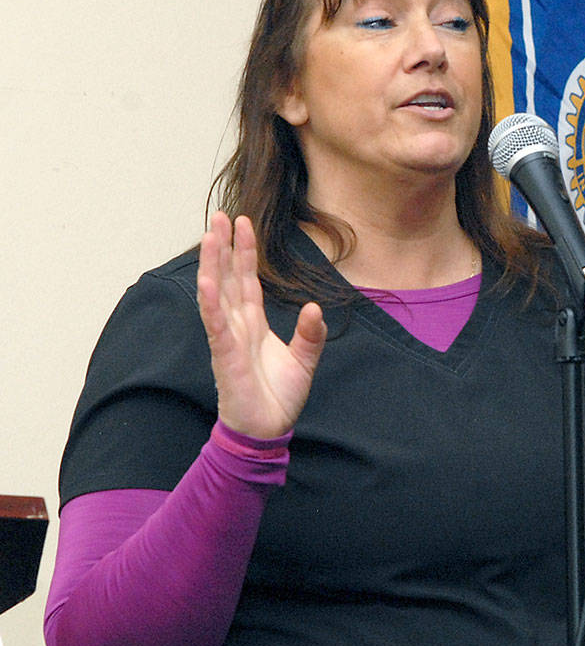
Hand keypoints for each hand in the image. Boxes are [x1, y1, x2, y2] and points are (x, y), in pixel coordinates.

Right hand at [196, 212, 326, 438]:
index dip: (245, 251)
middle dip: (224, 246)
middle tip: (219, 214)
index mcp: (253, 323)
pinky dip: (211, 302)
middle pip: (228, 277)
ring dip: (213, 264)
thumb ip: (311, 334)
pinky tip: (207, 280)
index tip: (243, 222)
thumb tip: (316, 308)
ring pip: (217, 293)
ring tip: (211, 234)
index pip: (247, 279)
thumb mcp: (304, 359)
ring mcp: (228, 338)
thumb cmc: (279, 397)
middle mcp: (237, 325)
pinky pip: (215, 324)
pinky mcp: (225, 356)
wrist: (268, 431)